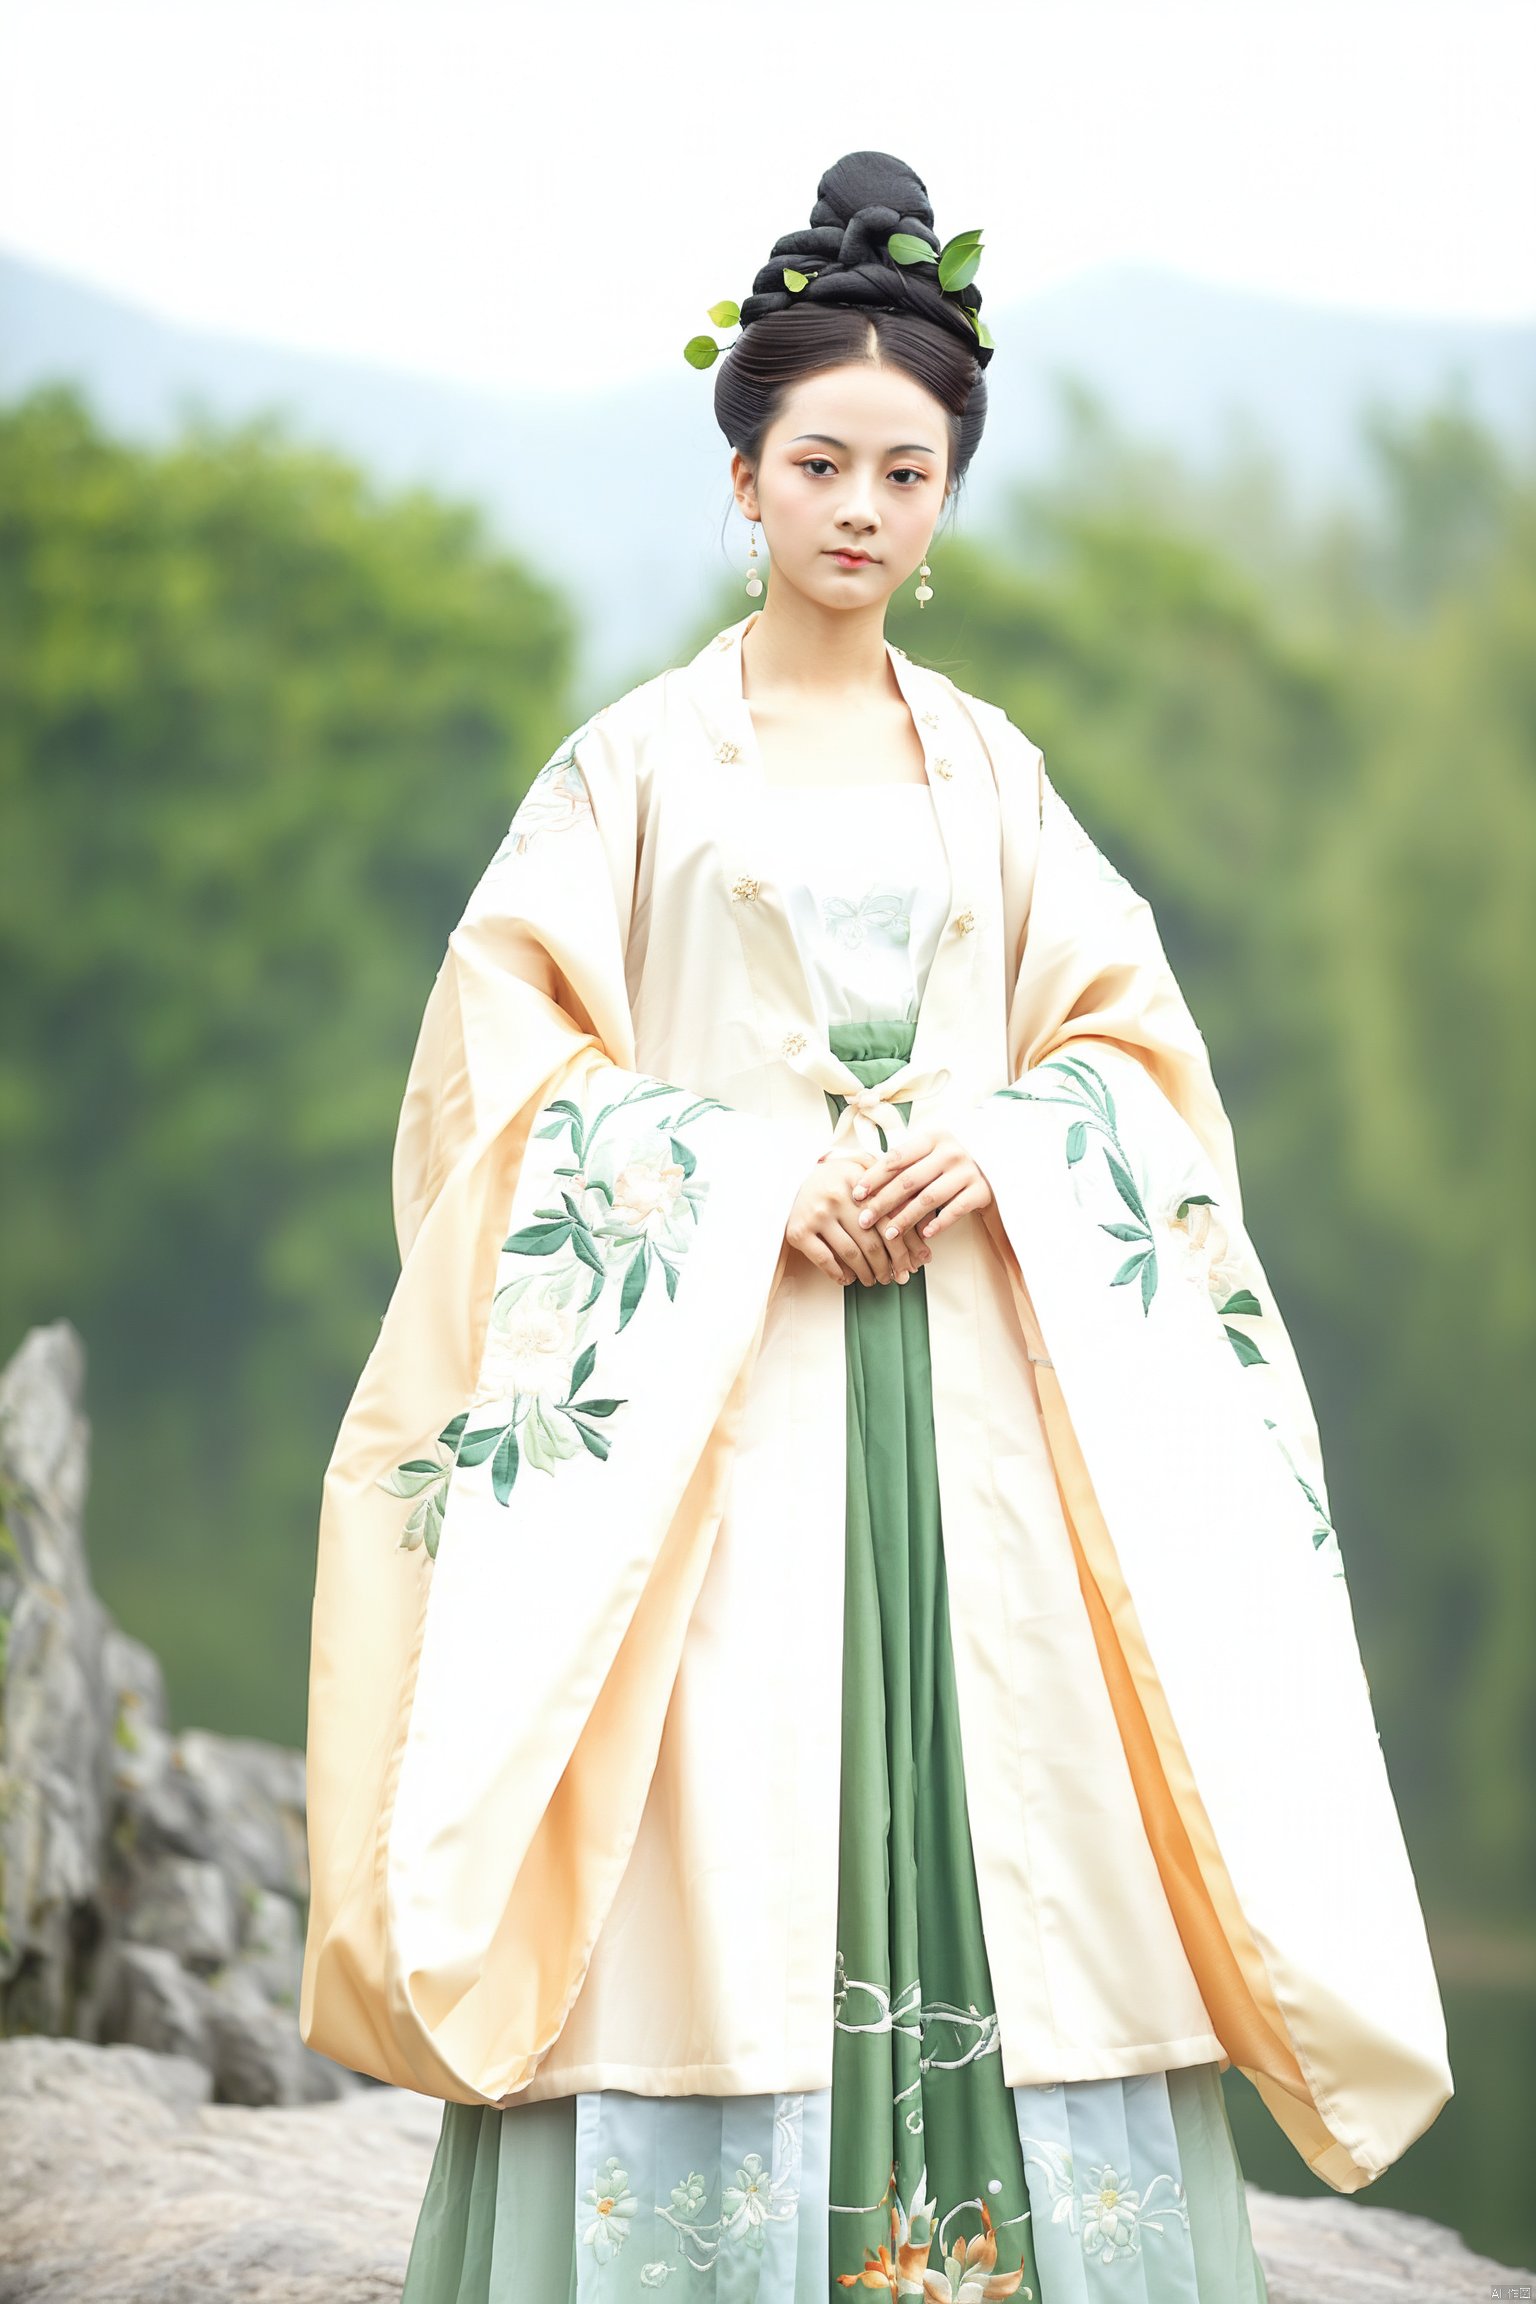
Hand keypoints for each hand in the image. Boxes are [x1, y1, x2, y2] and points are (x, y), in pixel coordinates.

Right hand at [784, 1152, 934, 1286]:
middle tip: (895, 1277)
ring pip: (852, 1254)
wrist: (789, 1179)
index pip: (890, 1219)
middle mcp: (837, 1196)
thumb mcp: (861, 1167)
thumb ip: (891, 1182)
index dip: (905, 1246)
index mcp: (858, 1180)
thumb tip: (924, 1216)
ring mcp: (817, 1215)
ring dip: (867, 1273)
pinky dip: (840, 1274)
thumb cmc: (834, 1178)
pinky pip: (825, 1261)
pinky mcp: (799, 1232)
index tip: (914, 1264)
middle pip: (873, 1241)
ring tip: (874, 1280)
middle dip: (888, 1266)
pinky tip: (848, 1279)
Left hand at [849, 1124, 993, 1247]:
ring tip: (888, 1234)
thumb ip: (904, 1163)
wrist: (996, 1163)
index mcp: (933, 1138)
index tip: (856, 1194)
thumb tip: (863, 1185)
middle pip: (909, 1180)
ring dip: (906, 1218)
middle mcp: (950, 1152)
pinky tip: (924, 1234)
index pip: (896, 1157)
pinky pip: (956, 1209)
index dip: (874, 1176)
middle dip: (883, 1202)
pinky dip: (940, 1222)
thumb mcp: (930, 1152)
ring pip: (929, 1198)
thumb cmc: (950, 1161)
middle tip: (864, 1221)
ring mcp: (967, 1171)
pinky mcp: (982, 1191)